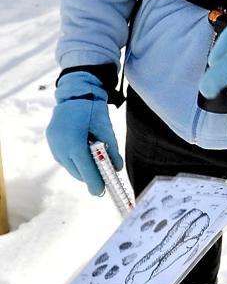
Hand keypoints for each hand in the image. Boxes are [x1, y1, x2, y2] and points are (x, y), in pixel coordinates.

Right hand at [46, 71, 122, 195]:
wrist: (76, 92)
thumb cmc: (94, 110)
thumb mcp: (107, 130)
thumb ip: (112, 151)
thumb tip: (117, 169)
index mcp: (76, 144)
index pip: (86, 171)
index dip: (95, 182)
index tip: (100, 191)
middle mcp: (61, 147)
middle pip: (77, 172)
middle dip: (90, 177)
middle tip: (102, 179)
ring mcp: (54, 145)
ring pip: (70, 167)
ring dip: (82, 169)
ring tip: (93, 161)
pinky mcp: (51, 142)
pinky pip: (64, 159)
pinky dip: (74, 160)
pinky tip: (83, 153)